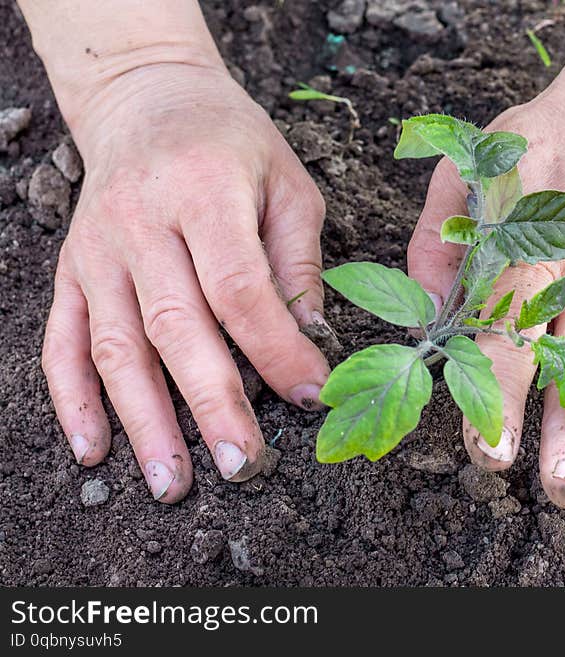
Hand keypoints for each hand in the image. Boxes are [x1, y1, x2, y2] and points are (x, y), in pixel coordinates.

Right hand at [42, 63, 329, 501]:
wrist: (147, 98)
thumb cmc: (232, 142)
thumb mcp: (287, 183)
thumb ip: (297, 261)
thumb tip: (311, 340)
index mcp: (205, 192)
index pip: (240, 288)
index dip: (277, 349)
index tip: (311, 396)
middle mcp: (141, 222)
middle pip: (176, 326)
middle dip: (212, 404)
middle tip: (244, 465)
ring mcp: (96, 250)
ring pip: (116, 346)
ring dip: (144, 421)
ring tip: (172, 483)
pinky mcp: (69, 270)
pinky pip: (62, 341)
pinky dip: (72, 398)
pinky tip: (93, 448)